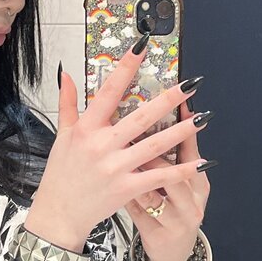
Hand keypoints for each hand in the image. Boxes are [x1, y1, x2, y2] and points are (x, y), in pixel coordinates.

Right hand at [32, 38, 209, 241]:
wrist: (59, 213)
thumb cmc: (60, 175)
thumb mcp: (61, 136)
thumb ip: (67, 104)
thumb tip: (67, 74)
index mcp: (86, 129)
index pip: (108, 91)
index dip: (126, 67)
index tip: (142, 47)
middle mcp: (102, 145)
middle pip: (141, 117)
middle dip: (169, 99)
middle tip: (192, 84)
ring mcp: (115, 167)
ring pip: (155, 144)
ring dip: (182, 131)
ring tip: (203, 118)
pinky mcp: (126, 188)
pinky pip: (158, 177)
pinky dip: (180, 171)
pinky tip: (200, 163)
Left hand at [122, 96, 210, 260]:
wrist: (173, 252)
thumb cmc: (174, 209)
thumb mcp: (181, 185)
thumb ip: (170, 155)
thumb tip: (158, 116)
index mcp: (198, 184)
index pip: (192, 152)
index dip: (184, 128)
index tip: (178, 105)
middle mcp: (193, 201)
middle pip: (177, 171)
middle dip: (159, 149)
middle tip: (140, 130)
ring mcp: (177, 220)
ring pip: (157, 193)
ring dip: (140, 173)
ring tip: (124, 155)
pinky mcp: (159, 234)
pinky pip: (140, 211)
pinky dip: (128, 197)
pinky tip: (114, 185)